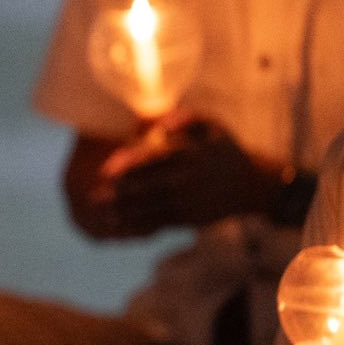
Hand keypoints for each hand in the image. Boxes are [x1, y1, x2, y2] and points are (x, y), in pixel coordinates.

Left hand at [102, 115, 277, 233]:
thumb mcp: (212, 125)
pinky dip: (137, 226)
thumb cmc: (224, 149)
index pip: (154, 159)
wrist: (252, 185)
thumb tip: (160, 121)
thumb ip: (185, 118)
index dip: (129, 164)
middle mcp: (186, 179)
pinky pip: (158, 224)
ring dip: (122, 212)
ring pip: (149, 208)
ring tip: (99, 213)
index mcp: (188, 154)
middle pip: (146, 187)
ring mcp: (186, 202)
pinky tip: (118, 226)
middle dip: (118, 193)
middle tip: (91, 196)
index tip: (106, 168)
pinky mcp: (186, 219)